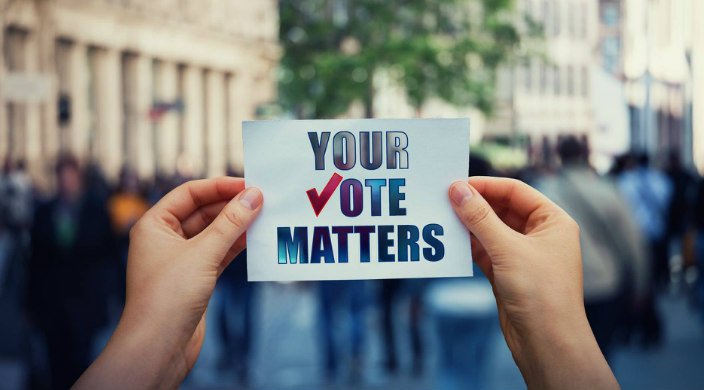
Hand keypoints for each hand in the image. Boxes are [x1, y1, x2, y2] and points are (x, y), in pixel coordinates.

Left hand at [74, 177, 262, 388]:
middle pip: (203, 212)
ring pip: (214, 233)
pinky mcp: (196, 278)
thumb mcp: (203, 253)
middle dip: (231, 206)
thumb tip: (254, 196)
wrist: (158, 347)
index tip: (248, 184)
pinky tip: (256, 240)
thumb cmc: (168, 297)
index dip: (219, 186)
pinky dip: (236, 246)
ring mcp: (181, 260)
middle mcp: (165, 239)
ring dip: (237, 226)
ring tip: (264, 217)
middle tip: (262, 199)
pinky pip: (219, 253)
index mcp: (155, 225)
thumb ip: (231, 223)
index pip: (189, 194)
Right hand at [449, 177, 618, 389]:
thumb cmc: (541, 293)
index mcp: (552, 222)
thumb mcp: (508, 249)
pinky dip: (468, 246)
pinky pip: (485, 251)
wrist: (547, 344)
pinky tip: (449, 241)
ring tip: (442, 217)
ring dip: (469, 225)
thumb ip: (480, 218)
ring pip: (491, 231)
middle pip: (502, 209)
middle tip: (445, 199)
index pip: (516, 191)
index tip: (457, 184)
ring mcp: (523, 256)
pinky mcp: (508, 274)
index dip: (487, 185)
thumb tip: (458, 190)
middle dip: (475, 205)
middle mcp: (540, 235)